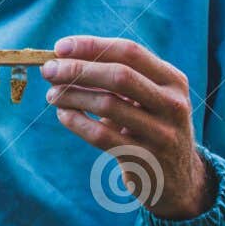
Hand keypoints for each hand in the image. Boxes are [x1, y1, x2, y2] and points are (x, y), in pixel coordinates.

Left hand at [41, 34, 214, 220]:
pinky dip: (76, 122)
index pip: (129, 52)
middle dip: (78, 69)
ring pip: (107, 105)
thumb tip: (63, 59)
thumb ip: (116, 78)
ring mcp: (161, 133)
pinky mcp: (144, 159)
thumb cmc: (149, 127)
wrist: (175, 179)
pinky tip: (63, 115)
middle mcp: (172, 104)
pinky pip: (101, 136)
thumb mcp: (147, 99)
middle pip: (119, 76)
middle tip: (48, 70)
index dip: (92, 46)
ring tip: (52, 94)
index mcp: (173, 80)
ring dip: (72, 95)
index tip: (60, 47)